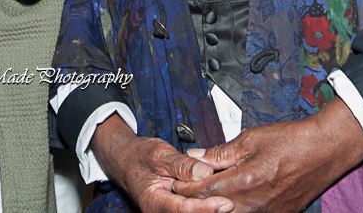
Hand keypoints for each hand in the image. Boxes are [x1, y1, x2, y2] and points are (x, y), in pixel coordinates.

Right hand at [90, 116, 232, 212]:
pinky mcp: (176, 211)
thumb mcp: (160, 155)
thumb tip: (204, 173)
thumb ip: (181, 165)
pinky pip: (192, 211)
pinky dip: (205, 207)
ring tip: (231, 199)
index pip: (183, 210)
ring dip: (210, 209)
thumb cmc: (141, 156)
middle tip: (235, 202)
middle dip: (212, 210)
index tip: (226, 203)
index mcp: (154, 202)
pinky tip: (220, 201)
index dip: (206, 208)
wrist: (127, 160)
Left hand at [171, 101, 362, 212]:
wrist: (326, 150)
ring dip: (215, 204)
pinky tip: (232, 196)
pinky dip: (235, 207)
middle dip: (196, 199)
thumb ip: (220, 152)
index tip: (174, 182)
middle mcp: (256, 203)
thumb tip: (194, 156)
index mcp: (246, 181)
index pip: (203, 190)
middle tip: (184, 188)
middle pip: (213, 207)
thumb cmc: (292, 140)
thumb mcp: (251, 139)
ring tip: (207, 191)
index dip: (185, 187)